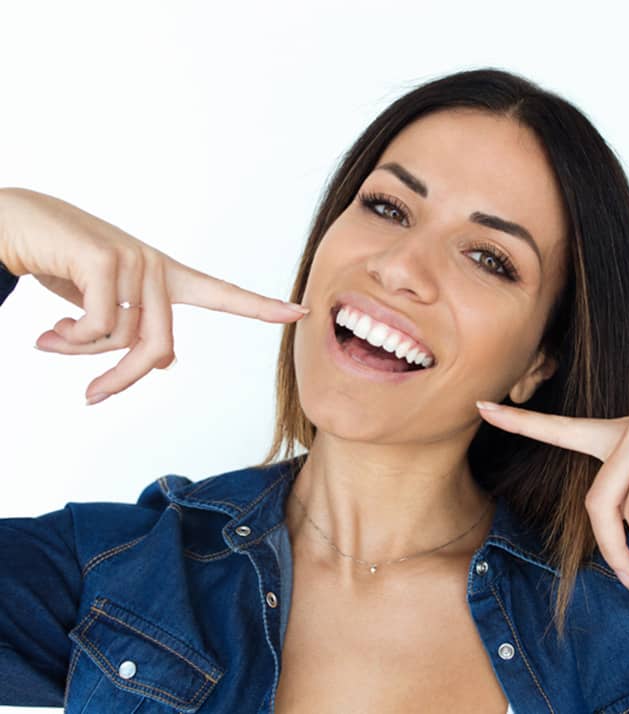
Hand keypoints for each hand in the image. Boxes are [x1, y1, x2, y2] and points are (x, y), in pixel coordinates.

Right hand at [0, 187, 310, 403]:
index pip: (220, 293)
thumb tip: (159, 365)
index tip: (300, 311)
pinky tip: (50, 325)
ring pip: (121, 341)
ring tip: (53, 336)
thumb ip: (132, 330)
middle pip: (158, 349)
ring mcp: (134, 261)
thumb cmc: (59, 266)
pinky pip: (98, 328)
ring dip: (80, 353)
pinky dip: (70, 339)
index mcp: (163, 277)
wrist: (10, 225)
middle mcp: (156, 267)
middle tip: (91, 395)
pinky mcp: (107, 260)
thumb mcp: (100, 307)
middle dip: (120, 379)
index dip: (260, 306)